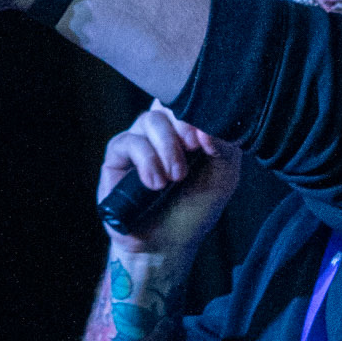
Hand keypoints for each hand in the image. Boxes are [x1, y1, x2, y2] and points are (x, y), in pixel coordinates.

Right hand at [99, 103, 240, 257]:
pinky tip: (155, 184)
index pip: (188, 97)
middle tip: (195, 151)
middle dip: (184, 127)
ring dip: (167, 148)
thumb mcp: (223, 177)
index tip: (207, 135)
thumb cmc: (196, 209)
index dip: (197, 106)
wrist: (168, 243)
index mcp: (188, 129)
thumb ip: (225, 146)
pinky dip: (146, 161)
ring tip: (175, 178)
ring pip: (149, 120)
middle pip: (169, 105)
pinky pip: (128, 142)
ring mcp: (138, 141)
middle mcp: (162, 131)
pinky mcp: (116, 158)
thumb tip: (208, 128)